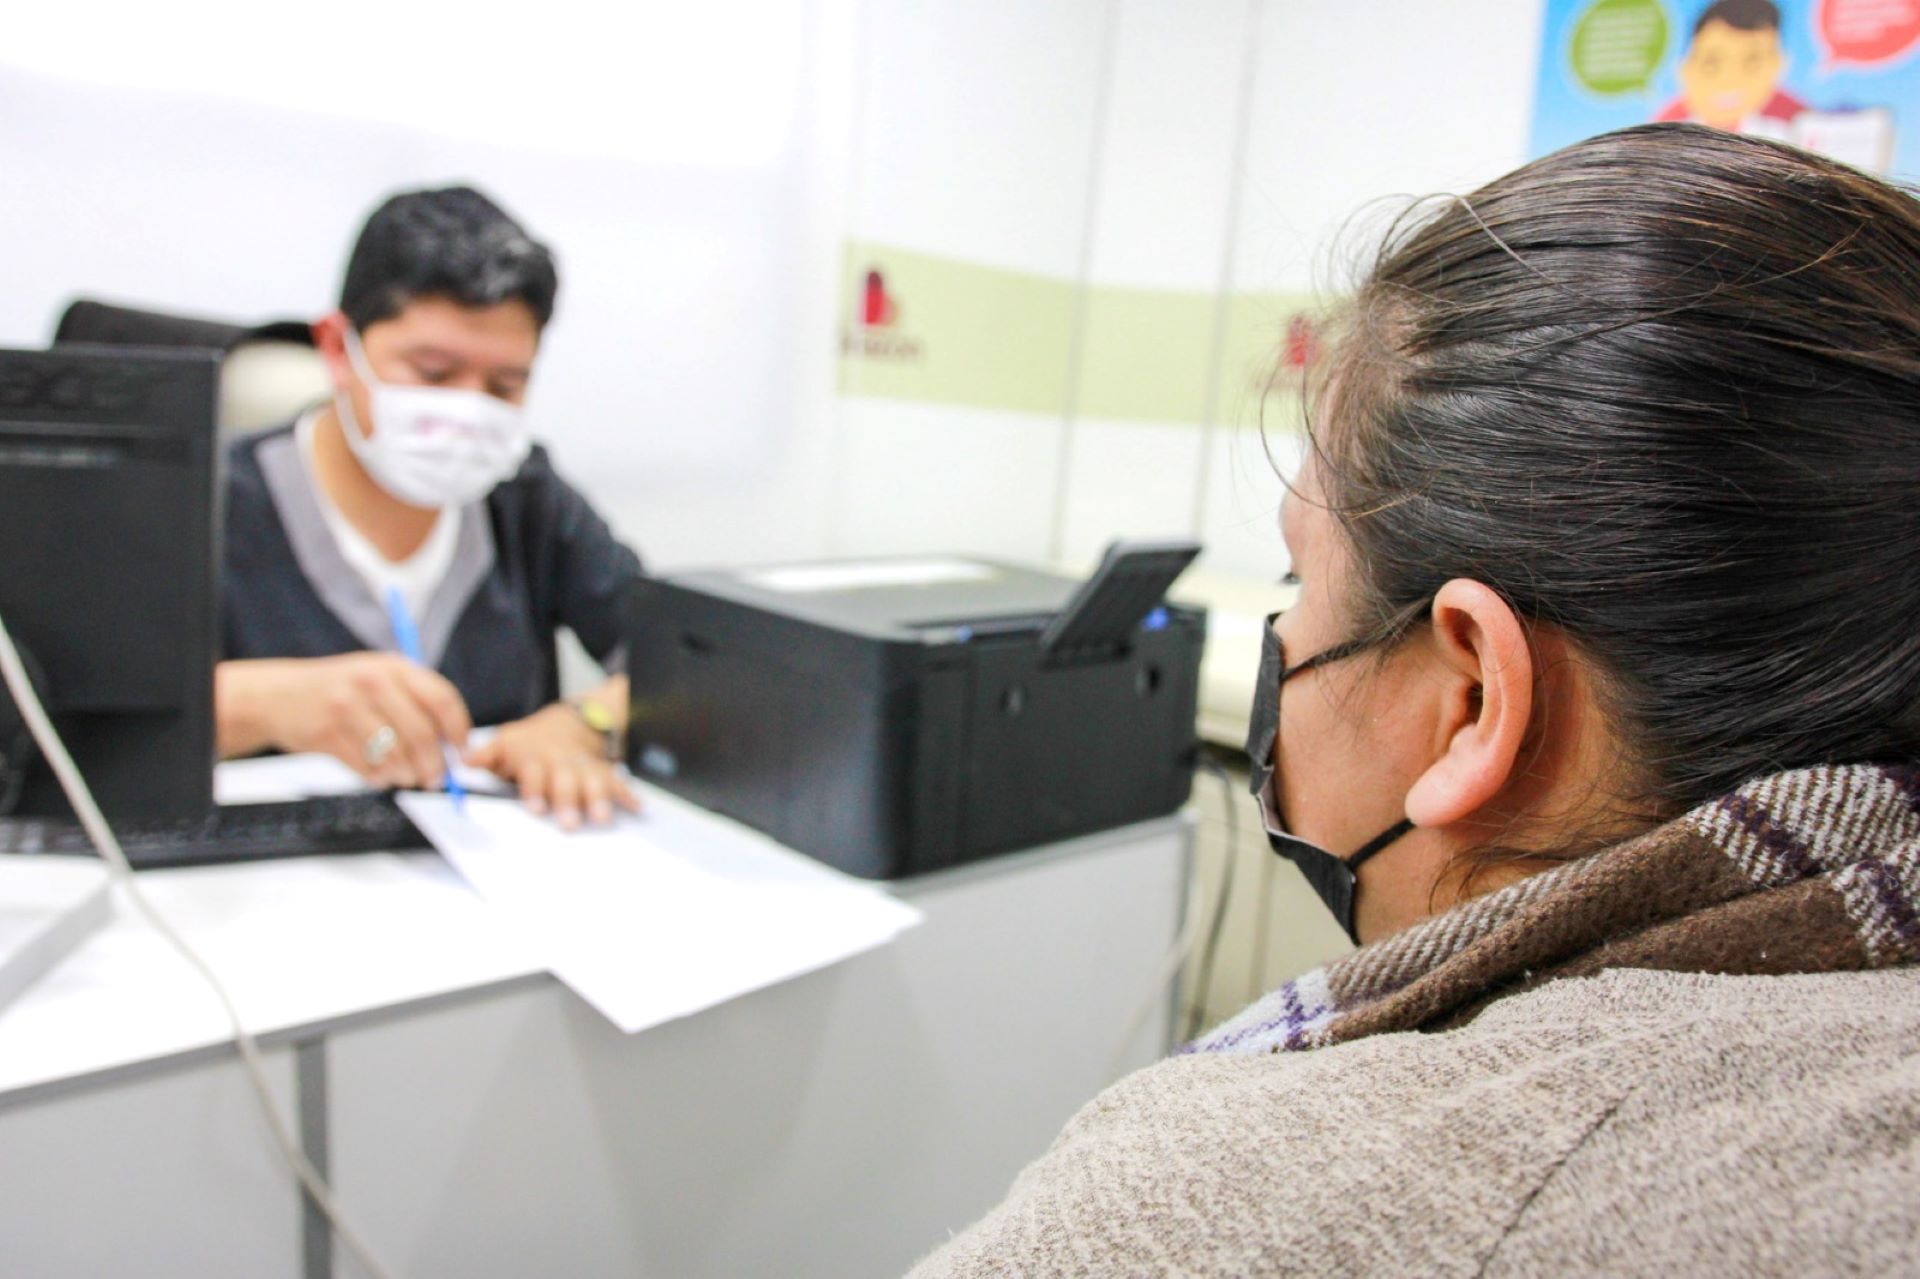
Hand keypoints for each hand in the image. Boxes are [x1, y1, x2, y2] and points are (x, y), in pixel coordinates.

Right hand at [217, 655, 471, 788]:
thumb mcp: (378, 677)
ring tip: (405, 776)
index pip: (441, 698)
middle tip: (435, 779)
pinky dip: (379, 779)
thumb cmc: (341, 691)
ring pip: (395, 756)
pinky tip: (379, 775)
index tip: (462, 752)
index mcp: (392, 666)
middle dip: (434, 764)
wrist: (278, 696)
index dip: (458, 730)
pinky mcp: (326, 734)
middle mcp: (371, 682)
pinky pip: (367, 768)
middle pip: (421, 733)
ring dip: (406, 774)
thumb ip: (415, 700)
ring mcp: (346, 708)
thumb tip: (453, 745)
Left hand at [464, 703, 639, 828]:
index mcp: (534, 759)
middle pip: (565, 781)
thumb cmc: (528, 745)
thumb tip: (464, 761)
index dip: (535, 789)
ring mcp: (583, 768)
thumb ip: (486, 755)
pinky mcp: (603, 773)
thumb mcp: (504, 744)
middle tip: (570, 823)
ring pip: (593, 782)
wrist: (565, 726)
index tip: (536, 807)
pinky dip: (627, 794)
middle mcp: (561, 763)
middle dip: (569, 800)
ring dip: (598, 799)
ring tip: (602, 818)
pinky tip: (636, 807)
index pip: (534, 773)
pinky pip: (617, 782)